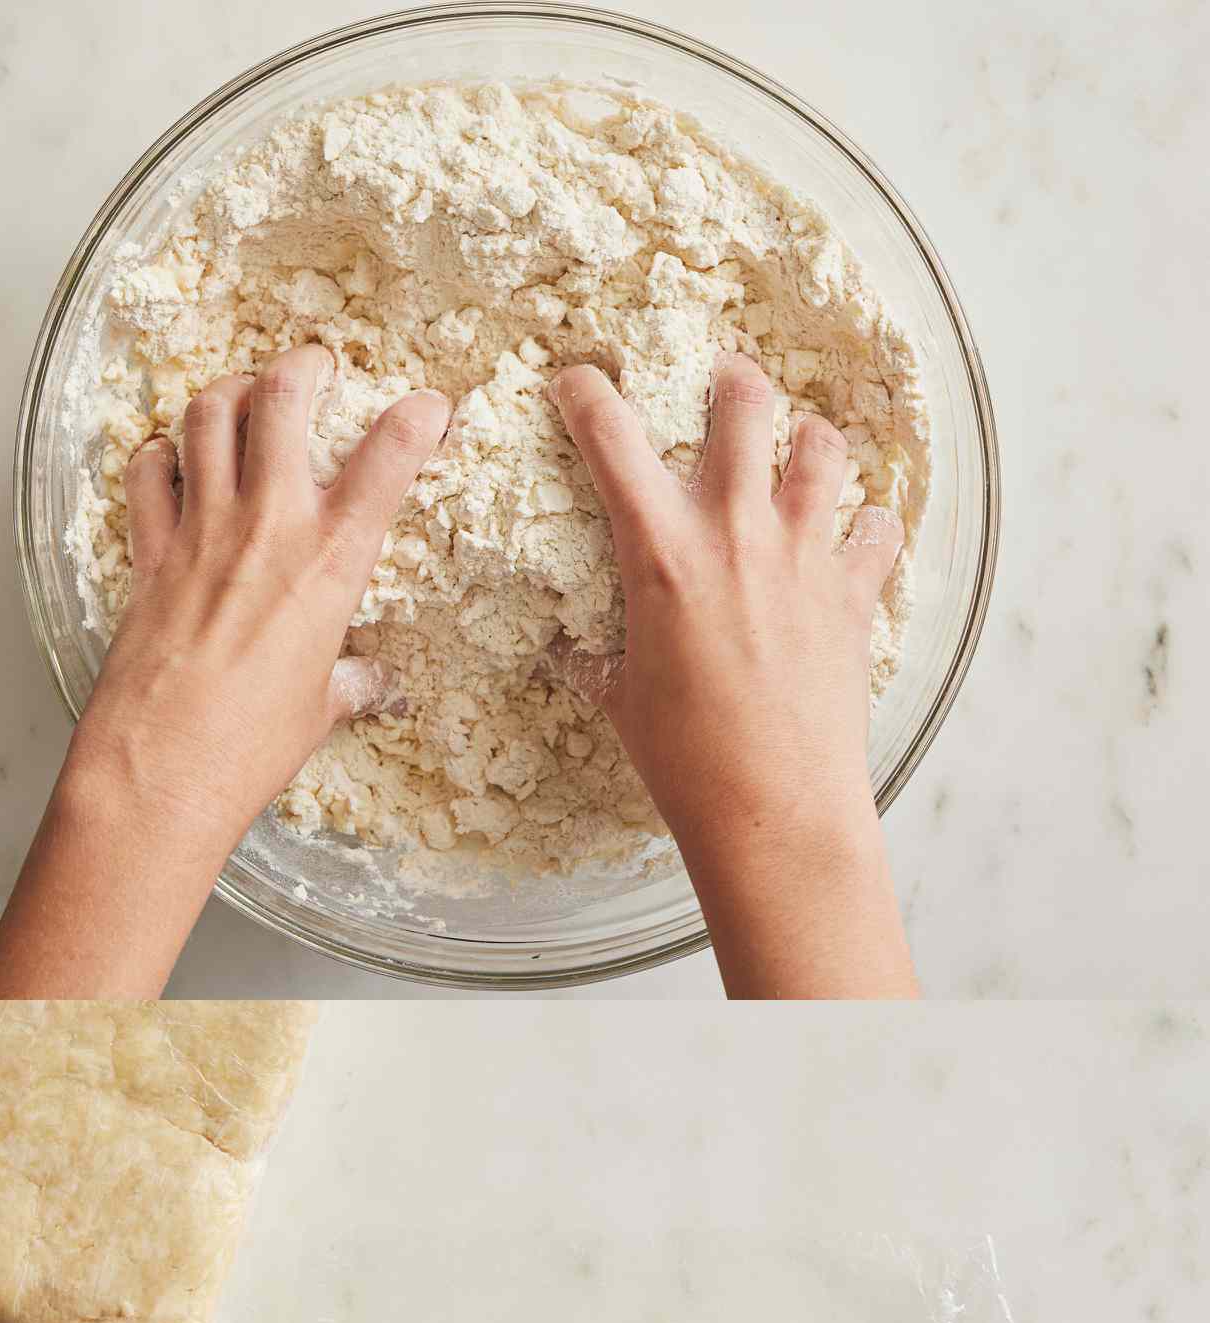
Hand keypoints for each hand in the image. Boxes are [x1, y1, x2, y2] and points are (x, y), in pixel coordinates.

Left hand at [72, 346, 449, 850]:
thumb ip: (347, 682)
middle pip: (284, 398)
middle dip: (305, 367)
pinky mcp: (148, 552)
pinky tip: (169, 460)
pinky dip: (159, 454)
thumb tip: (368, 682)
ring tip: (243, 396)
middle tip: (315, 368)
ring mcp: (200, 531)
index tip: (429, 407)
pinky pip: (147, 473)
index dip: (417, 420)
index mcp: (331, 564)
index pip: (388, 462)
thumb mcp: (319, 710)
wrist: (162, 770)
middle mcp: (268, 528)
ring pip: (208, 413)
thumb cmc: (249, 749)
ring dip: (229, 391)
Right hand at [550, 357, 917, 997]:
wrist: (774, 808)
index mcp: (662, 554)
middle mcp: (737, 534)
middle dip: (730, 383)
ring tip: (799, 448)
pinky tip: (855, 537)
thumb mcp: (623, 701)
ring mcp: (805, 556)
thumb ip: (601, 658)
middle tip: (724, 388)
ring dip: (808, 438)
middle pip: (743, 406)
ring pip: (822, 447)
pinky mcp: (854, 593)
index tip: (578, 383)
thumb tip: (576, 654)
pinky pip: (877, 530)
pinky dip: (868, 525)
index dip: (588, 396)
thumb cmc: (686, 762)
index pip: (612, 440)